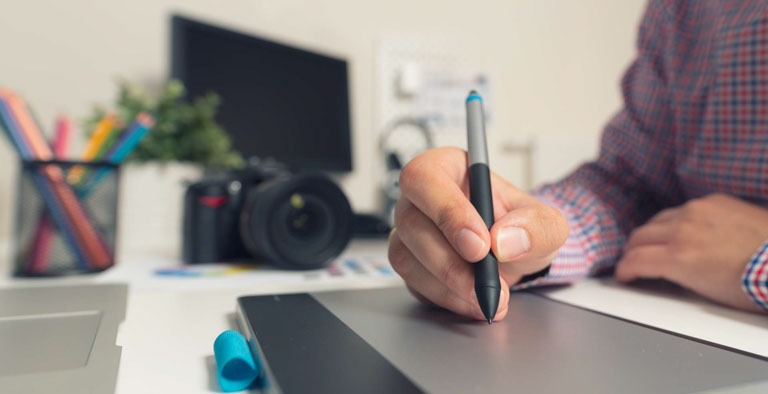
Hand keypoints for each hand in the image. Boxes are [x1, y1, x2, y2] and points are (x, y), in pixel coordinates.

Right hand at [388, 147, 568, 320]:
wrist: (516, 257)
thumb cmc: (520, 227)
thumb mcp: (545, 222)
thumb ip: (535, 225)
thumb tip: (505, 240)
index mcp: (447, 168)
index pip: (425, 178)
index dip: (448, 212)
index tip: (480, 245)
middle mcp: (420, 198)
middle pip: (411, 222)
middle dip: (450, 261)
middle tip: (486, 282)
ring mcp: (409, 233)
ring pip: (406, 256)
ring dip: (448, 284)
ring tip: (488, 297)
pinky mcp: (409, 265)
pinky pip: (413, 283)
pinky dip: (446, 298)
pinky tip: (473, 301)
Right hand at [615, 193, 767, 311]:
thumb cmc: (755, 283)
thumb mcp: (706, 290)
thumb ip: (678, 275)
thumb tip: (666, 272)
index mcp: (678, 256)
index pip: (634, 260)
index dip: (624, 271)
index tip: (624, 275)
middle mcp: (682, 228)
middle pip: (640, 236)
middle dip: (633, 251)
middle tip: (634, 261)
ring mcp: (698, 210)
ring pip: (659, 219)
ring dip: (653, 233)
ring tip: (657, 244)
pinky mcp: (715, 200)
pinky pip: (685, 208)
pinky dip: (678, 220)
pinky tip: (685, 229)